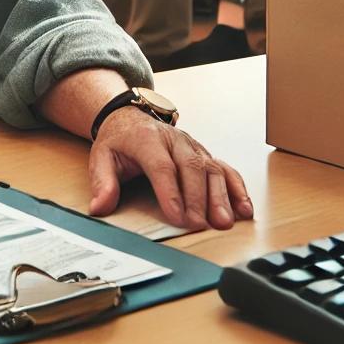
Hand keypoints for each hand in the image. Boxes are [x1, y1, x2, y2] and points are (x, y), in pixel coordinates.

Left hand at [87, 108, 252, 229]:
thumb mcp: (101, 157)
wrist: (130, 118)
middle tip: (200, 225)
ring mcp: (192, 146)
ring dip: (220, 196)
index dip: (171, 192)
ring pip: (211, 168)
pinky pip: (225, 168)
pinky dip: (237, 188)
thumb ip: (103, 182)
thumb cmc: (119, 141)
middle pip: (191, 167)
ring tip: (224, 221)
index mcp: (147, 139)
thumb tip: (100, 207)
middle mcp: (174, 140)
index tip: (177, 217)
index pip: (161, 166)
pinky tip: (244, 208)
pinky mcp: (204, 153)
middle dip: (197, 198)